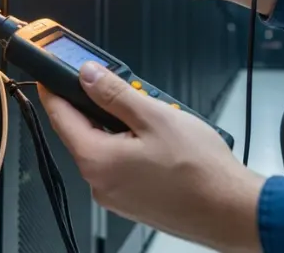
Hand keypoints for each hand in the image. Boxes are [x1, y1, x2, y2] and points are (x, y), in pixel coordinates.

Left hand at [39, 62, 265, 251]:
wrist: (231, 211)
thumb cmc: (200, 171)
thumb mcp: (154, 116)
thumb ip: (115, 93)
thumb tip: (88, 75)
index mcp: (96, 160)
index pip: (59, 116)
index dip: (54, 89)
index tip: (52, 72)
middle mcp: (100, 183)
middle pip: (83, 132)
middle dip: (100, 106)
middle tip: (124, 88)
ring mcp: (116, 196)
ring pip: (105, 147)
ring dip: (121, 126)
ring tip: (154, 117)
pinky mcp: (133, 202)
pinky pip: (121, 165)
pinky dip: (133, 146)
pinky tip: (160, 140)